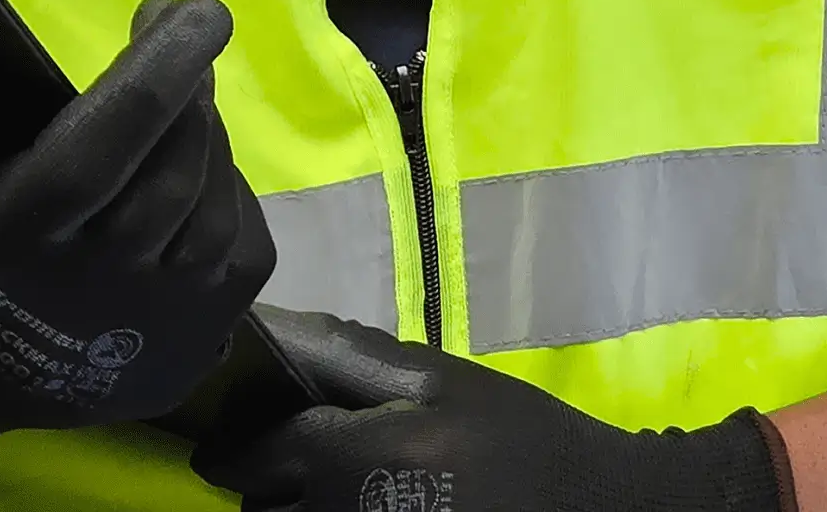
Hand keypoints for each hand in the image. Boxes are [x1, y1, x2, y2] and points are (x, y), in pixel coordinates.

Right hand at [0, 0, 274, 463]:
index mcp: (10, 246)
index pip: (99, 149)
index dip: (155, 72)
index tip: (189, 6)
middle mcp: (91, 294)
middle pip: (172, 169)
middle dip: (188, 82)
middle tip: (181, 27)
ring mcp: (148, 330)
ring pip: (214, 207)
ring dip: (210, 133)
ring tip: (184, 93)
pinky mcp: (186, 352)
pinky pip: (243, 253)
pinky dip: (234, 193)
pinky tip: (199, 162)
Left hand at [194, 310, 790, 511]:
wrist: (593, 510)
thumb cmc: (515, 435)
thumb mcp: (437, 377)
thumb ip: (348, 357)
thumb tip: (270, 332)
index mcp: (350, 460)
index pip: (248, 453)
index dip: (234, 430)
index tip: (233, 413)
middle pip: (260, 504)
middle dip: (263, 474)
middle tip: (286, 441)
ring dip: (292, 502)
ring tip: (323, 474)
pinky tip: (366, 496)